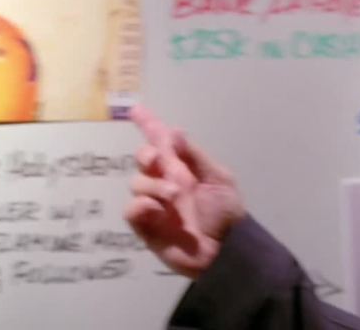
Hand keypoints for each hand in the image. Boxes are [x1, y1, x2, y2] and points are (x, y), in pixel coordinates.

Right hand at [124, 105, 245, 278]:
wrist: (225, 249)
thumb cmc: (226, 213)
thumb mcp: (218, 178)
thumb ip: (194, 155)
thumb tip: (173, 131)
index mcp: (184, 167)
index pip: (162, 142)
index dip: (149, 125)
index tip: (135, 110)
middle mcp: (165, 181)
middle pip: (143, 157)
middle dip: (148, 154)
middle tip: (161, 162)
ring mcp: (154, 203)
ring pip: (138, 181)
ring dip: (156, 185)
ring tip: (177, 196)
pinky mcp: (145, 225)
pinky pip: (132, 208)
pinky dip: (144, 205)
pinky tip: (159, 211)